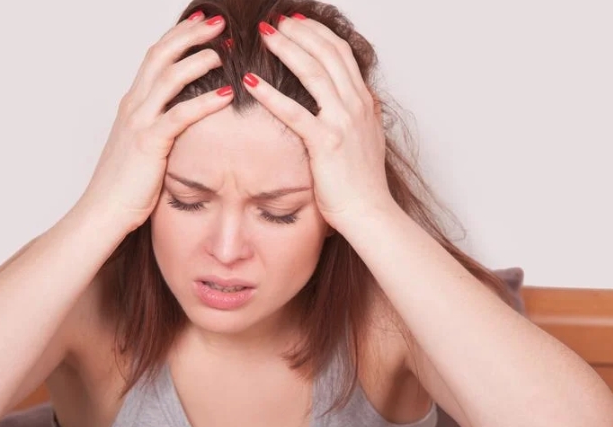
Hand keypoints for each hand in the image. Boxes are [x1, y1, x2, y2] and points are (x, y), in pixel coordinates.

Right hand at [80, 12, 233, 230]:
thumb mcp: (142, 146)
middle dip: (190, 34)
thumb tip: (183, 119)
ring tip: (223, 51)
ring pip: (168, 77)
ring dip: (198, 59)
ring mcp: (139, 121)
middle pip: (161, 55)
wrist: (103, 211)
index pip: (155, 56)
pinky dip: (205, 101)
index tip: (200, 21)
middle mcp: (134, 105)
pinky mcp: (149, 143)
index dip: (178, 35)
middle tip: (218, 22)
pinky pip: (180, 115)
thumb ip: (159, 125)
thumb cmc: (125, 184)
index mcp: (133, 103)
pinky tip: (227, 94)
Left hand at [242, 16, 393, 230]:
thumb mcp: (367, 139)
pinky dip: (271, 94)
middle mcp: (357, 106)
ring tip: (265, 36)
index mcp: (365, 103)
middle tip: (278, 21)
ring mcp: (343, 122)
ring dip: (287, 49)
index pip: (342, 54)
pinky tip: (250, 82)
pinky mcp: (326, 142)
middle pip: (328, 54)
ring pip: (314, 72)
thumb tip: (352, 100)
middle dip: (301, 32)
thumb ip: (359, 115)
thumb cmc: (363, 182)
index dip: (319, 34)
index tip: (299, 23)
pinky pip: (295, 112)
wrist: (370, 212)